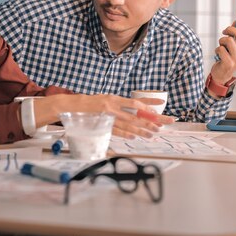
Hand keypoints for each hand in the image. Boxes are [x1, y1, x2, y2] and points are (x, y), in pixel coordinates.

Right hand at [33, 94, 174, 139]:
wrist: (69, 106)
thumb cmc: (88, 104)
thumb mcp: (104, 101)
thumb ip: (117, 106)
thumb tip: (133, 111)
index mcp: (113, 98)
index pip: (135, 101)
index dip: (149, 103)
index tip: (162, 104)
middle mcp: (112, 105)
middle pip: (137, 114)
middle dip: (153, 118)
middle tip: (166, 122)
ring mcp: (107, 116)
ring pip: (129, 124)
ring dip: (143, 129)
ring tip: (155, 133)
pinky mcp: (102, 124)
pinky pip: (117, 130)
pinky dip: (127, 134)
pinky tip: (136, 136)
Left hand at [211, 19, 235, 83]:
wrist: (222, 74)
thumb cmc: (227, 57)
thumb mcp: (233, 46)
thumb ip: (235, 36)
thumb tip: (235, 23)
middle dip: (230, 29)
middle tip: (224, 31)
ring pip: (228, 40)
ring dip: (221, 40)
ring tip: (220, 46)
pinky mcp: (229, 63)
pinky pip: (221, 49)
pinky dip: (217, 49)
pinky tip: (218, 54)